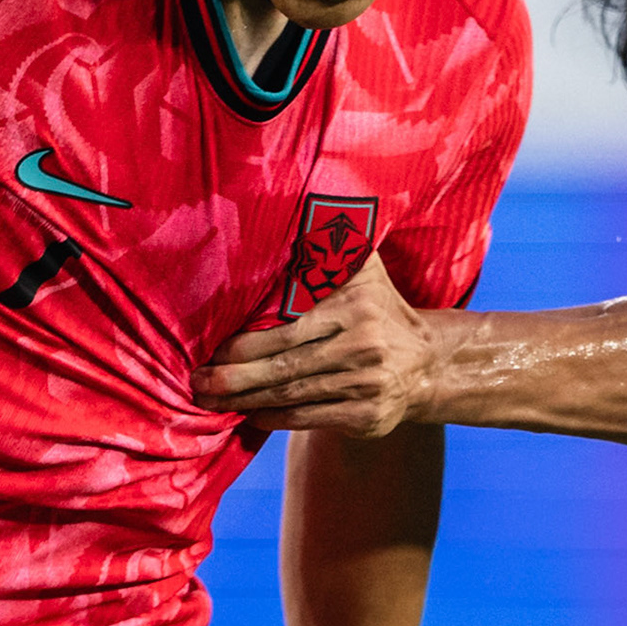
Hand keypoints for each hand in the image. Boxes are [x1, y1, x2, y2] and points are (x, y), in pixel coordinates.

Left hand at [194, 252, 438, 437]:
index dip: (247, 345)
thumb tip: (305, 206)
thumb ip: (335, 246)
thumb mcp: (365, 273)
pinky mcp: (366, 416)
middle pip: (286, 367)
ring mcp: (366, 385)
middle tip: (198, 381)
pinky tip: (250, 415)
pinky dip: (275, 419)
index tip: (213, 350)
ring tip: (210, 401)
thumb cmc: (381, 311)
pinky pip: (309, 418)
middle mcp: (362, 347)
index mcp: (355, 309)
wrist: (428, 364)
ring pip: (293, 395)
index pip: (289, 331)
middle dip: (235, 377)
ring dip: (247, 400)